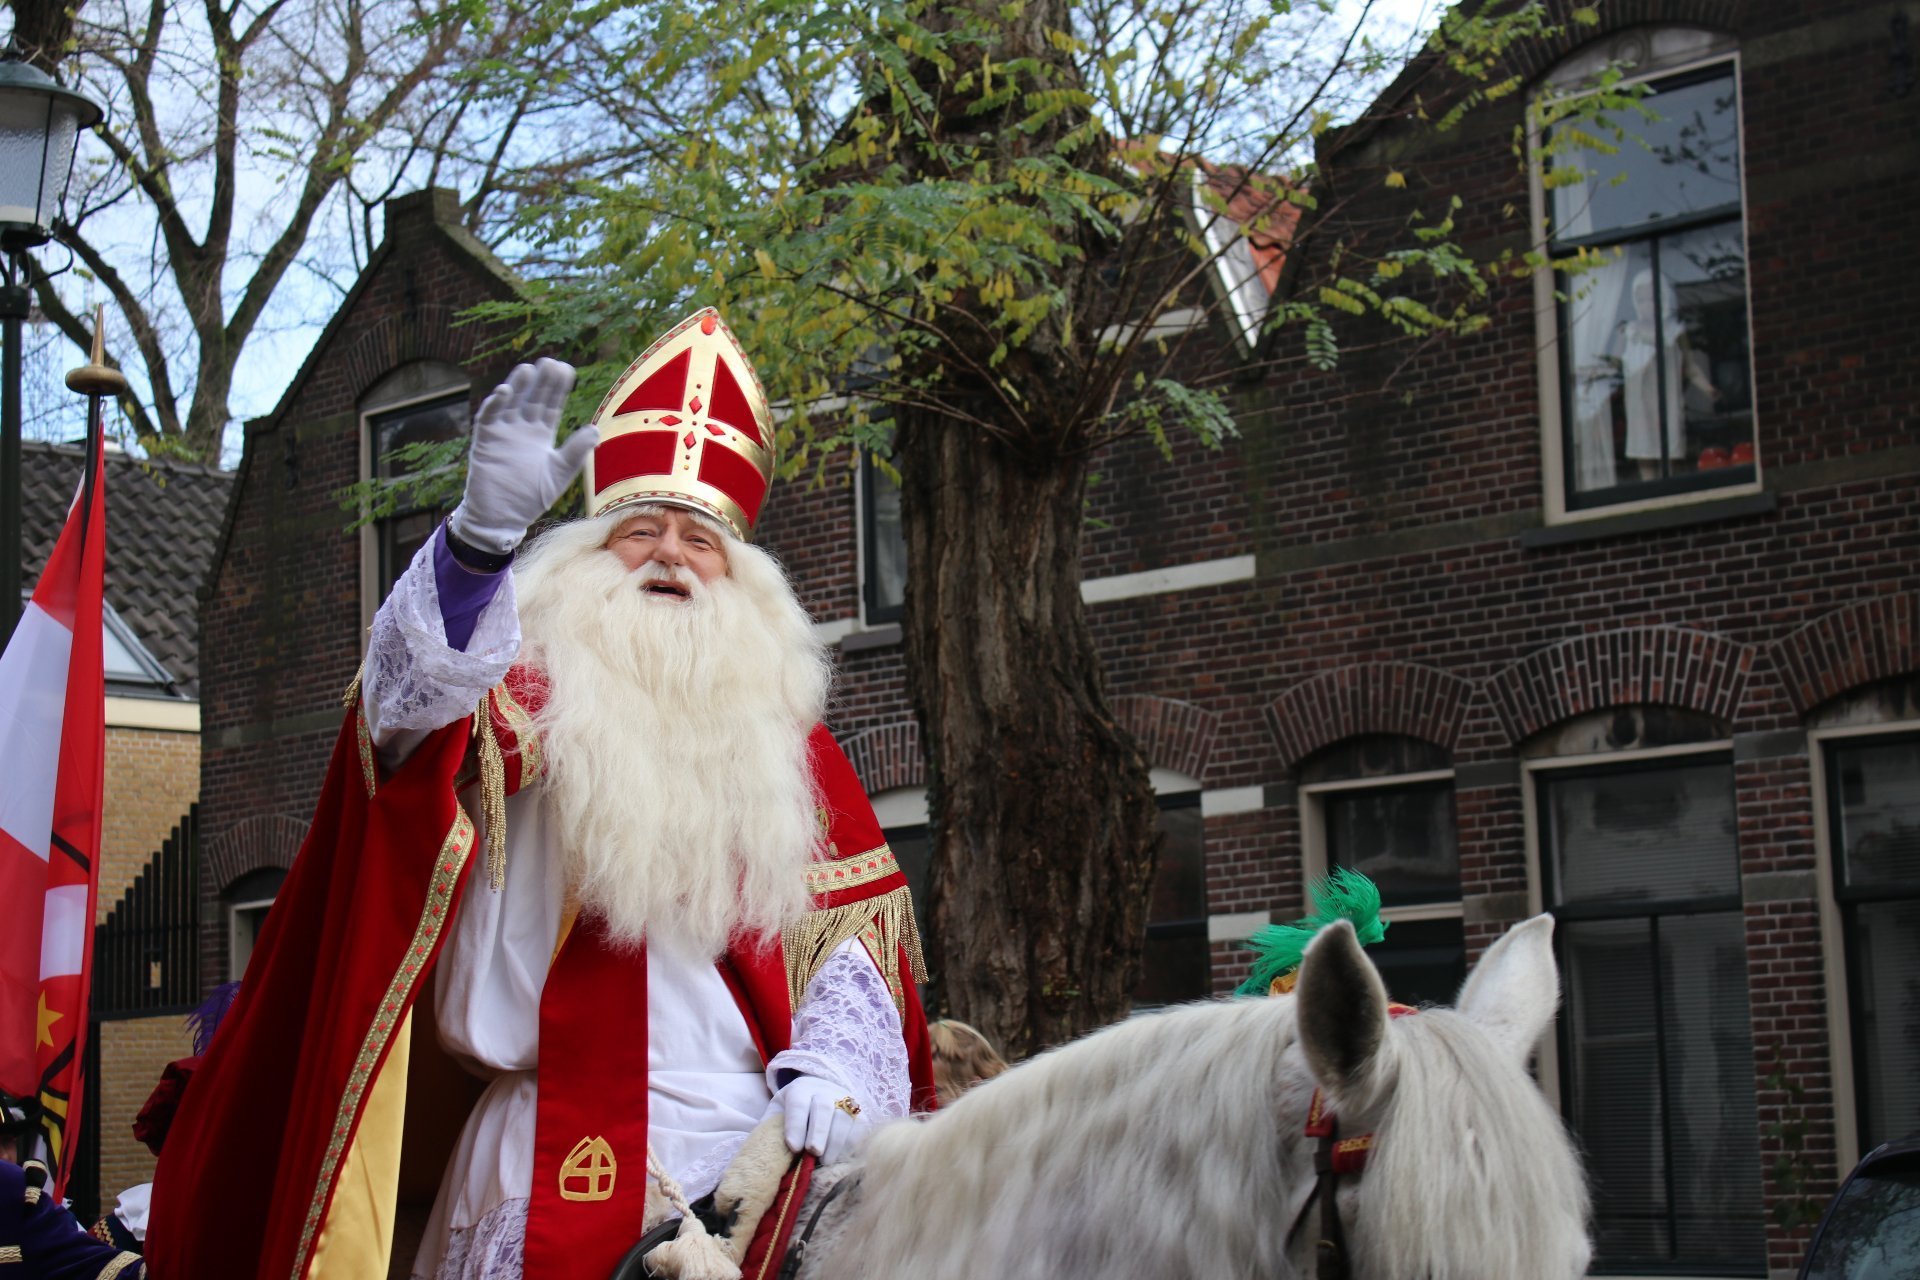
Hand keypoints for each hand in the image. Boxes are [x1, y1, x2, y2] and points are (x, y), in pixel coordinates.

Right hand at [448, 358, 597, 554]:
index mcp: (540, 434)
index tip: (567, 369)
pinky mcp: (485, 441)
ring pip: (510, 402)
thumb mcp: (559, 473)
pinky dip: (494, 404)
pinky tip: (504, 391)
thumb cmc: (531, 498)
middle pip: (532, 398)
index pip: (551, 404)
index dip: (558, 388)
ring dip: (517, 386)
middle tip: (551, 363)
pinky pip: (488, 417)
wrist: (502, 518)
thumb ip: (575, 452)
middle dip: (541, 381)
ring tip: (529, 369)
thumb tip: (596, 429)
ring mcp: (502, 432)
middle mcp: (521, 429)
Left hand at [768, 1075, 866, 1164]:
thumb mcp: (777, 1114)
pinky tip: (843, 1159)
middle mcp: (824, 1091)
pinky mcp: (859, 1112)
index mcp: (799, 1089)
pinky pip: (860, 1127)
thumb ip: (769, 1129)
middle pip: (823, 1107)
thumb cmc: (792, 1112)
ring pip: (845, 1117)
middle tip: (814, 1152)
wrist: (818, 1092)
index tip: (793, 1147)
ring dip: (837, 1142)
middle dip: (819, 1131)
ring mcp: (844, 1099)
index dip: (796, 1124)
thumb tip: (760, 1154)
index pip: (798, 1103)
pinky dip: (852, 1144)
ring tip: (827, 1162)